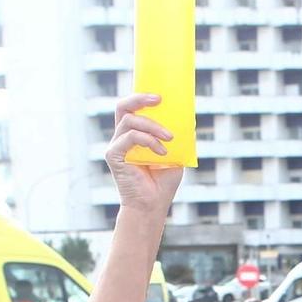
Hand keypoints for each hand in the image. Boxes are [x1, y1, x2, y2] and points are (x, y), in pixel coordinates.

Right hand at [101, 92, 181, 216]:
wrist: (153, 205)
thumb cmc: (163, 182)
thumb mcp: (174, 154)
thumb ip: (175, 137)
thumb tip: (188, 120)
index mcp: (133, 135)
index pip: (132, 109)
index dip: (141, 98)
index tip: (160, 96)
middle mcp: (121, 138)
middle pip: (123, 107)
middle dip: (140, 99)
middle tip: (159, 100)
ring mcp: (116, 146)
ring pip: (130, 121)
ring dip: (153, 126)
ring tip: (170, 138)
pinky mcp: (113, 156)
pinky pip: (129, 137)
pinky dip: (148, 141)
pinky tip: (161, 152)